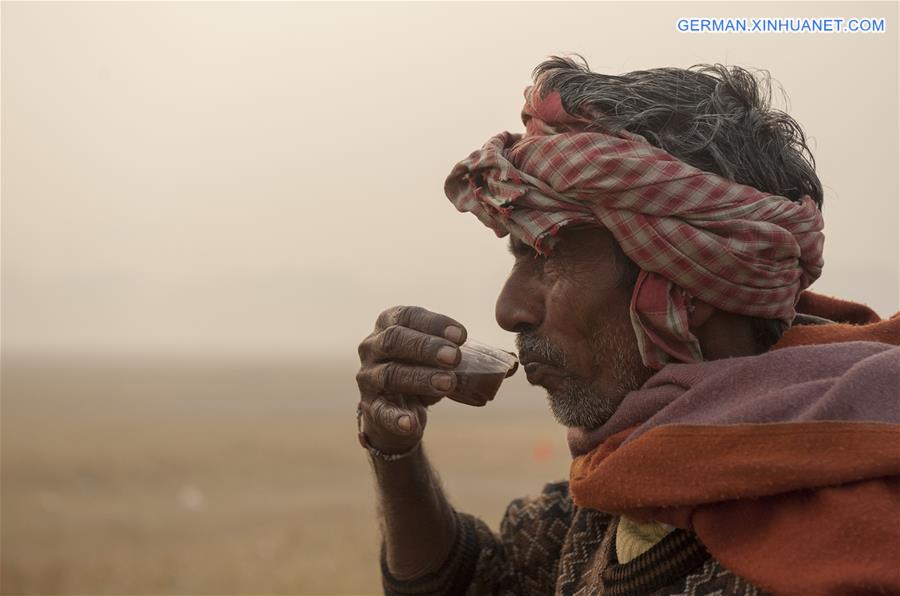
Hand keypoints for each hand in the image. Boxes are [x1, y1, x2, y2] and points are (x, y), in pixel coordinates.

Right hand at [356, 306, 466, 453]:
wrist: (399, 411)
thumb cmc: (423, 372)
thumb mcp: (445, 360)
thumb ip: (475, 358)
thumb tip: (512, 364)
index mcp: (390, 324)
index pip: (408, 316)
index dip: (434, 323)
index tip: (462, 335)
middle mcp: (372, 347)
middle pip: (394, 340)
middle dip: (426, 347)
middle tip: (455, 357)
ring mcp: (368, 377)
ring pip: (391, 374)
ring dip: (421, 377)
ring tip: (448, 383)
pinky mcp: (370, 407)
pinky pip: (380, 411)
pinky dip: (397, 417)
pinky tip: (414, 422)